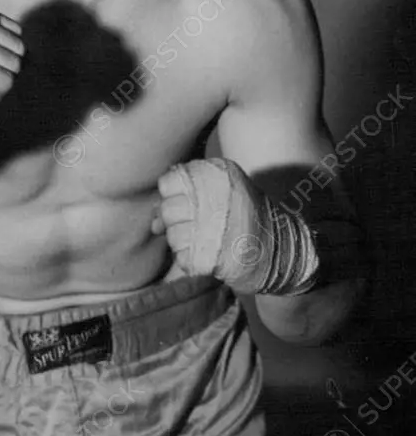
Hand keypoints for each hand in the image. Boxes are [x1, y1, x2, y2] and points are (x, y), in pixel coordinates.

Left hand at [151, 158, 272, 290]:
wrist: (284, 251)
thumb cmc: (249, 218)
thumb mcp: (228, 189)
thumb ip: (190, 191)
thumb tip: (152, 215)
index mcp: (218, 175)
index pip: (169, 181)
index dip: (171, 195)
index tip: (183, 203)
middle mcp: (214, 198)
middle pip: (167, 209)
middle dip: (173, 221)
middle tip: (192, 226)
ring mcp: (212, 228)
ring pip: (172, 235)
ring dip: (183, 242)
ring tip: (205, 240)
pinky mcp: (209, 256)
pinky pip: (181, 257)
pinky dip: (190, 260)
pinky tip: (208, 255)